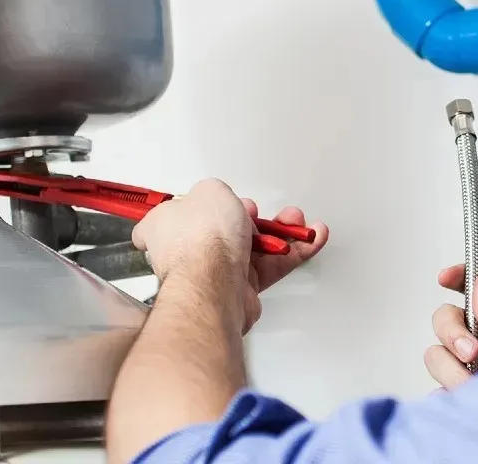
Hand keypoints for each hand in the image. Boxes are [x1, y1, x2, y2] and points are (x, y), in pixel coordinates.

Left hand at [132, 178, 328, 332]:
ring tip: (298, 223)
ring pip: (254, 247)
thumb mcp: (209, 190)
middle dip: (253, 218)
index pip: (181, 213)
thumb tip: (221, 195)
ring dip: (281, 233)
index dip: (204, 205)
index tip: (218, 202)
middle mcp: (189, 250)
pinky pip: (270, 266)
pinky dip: (293, 252)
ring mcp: (214, 270)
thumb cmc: (201, 240)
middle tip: (263, 212)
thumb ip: (217, 191)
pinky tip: (310, 239)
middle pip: (226, 228)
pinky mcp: (240, 287)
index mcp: (167, 226)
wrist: (214, 282)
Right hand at [424, 265, 477, 388]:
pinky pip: (435, 388)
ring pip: (437, 354)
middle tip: (470, 353)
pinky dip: (447, 394)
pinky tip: (465, 402)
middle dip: (453, 334)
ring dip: (453, 372)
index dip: (462, 278)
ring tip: (474, 389)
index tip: (446, 277)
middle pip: (449, 318)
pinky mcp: (455, 398)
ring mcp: (468, 373)